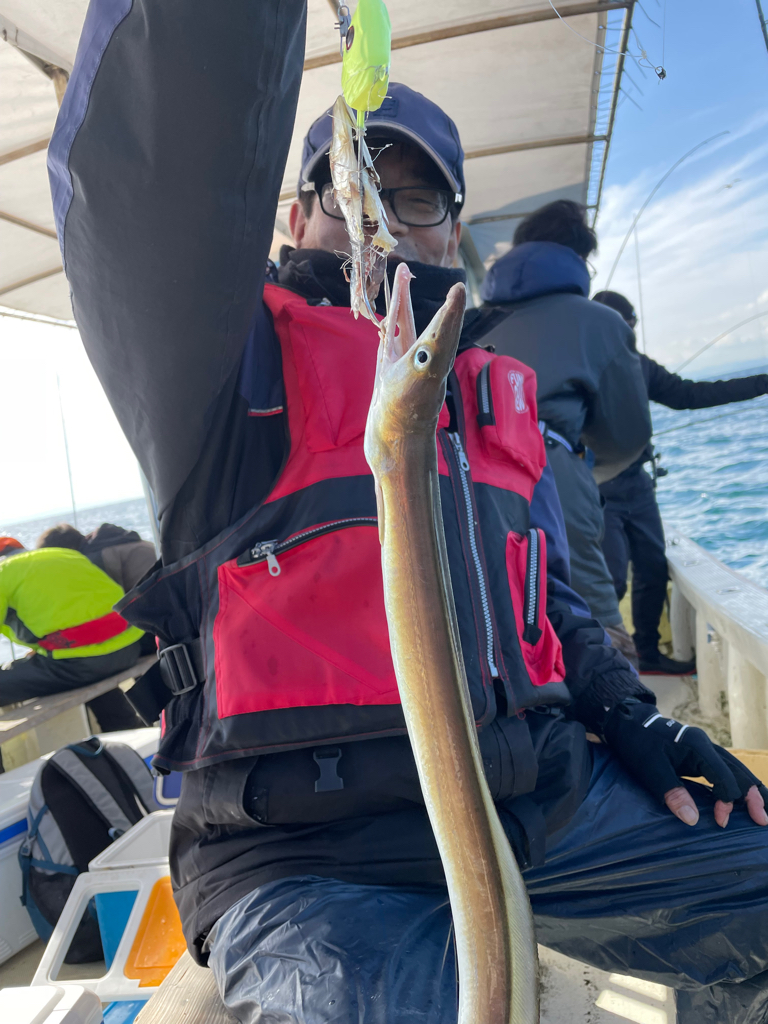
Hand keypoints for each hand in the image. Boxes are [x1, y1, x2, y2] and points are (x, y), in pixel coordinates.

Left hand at [604, 700, 767, 827]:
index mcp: (698, 746)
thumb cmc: (637, 743)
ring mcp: (703, 749)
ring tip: (758, 812)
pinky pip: (723, 770)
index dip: (727, 802)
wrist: (627, 722)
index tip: (720, 821)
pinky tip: (739, 799)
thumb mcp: (650, 769)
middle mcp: (706, 746)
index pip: (724, 777)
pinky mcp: (698, 755)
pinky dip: (734, 785)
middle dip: (751, 796)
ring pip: (734, 770)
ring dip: (746, 790)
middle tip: (762, 821)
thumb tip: (693, 820)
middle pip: (738, 771)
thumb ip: (672, 792)